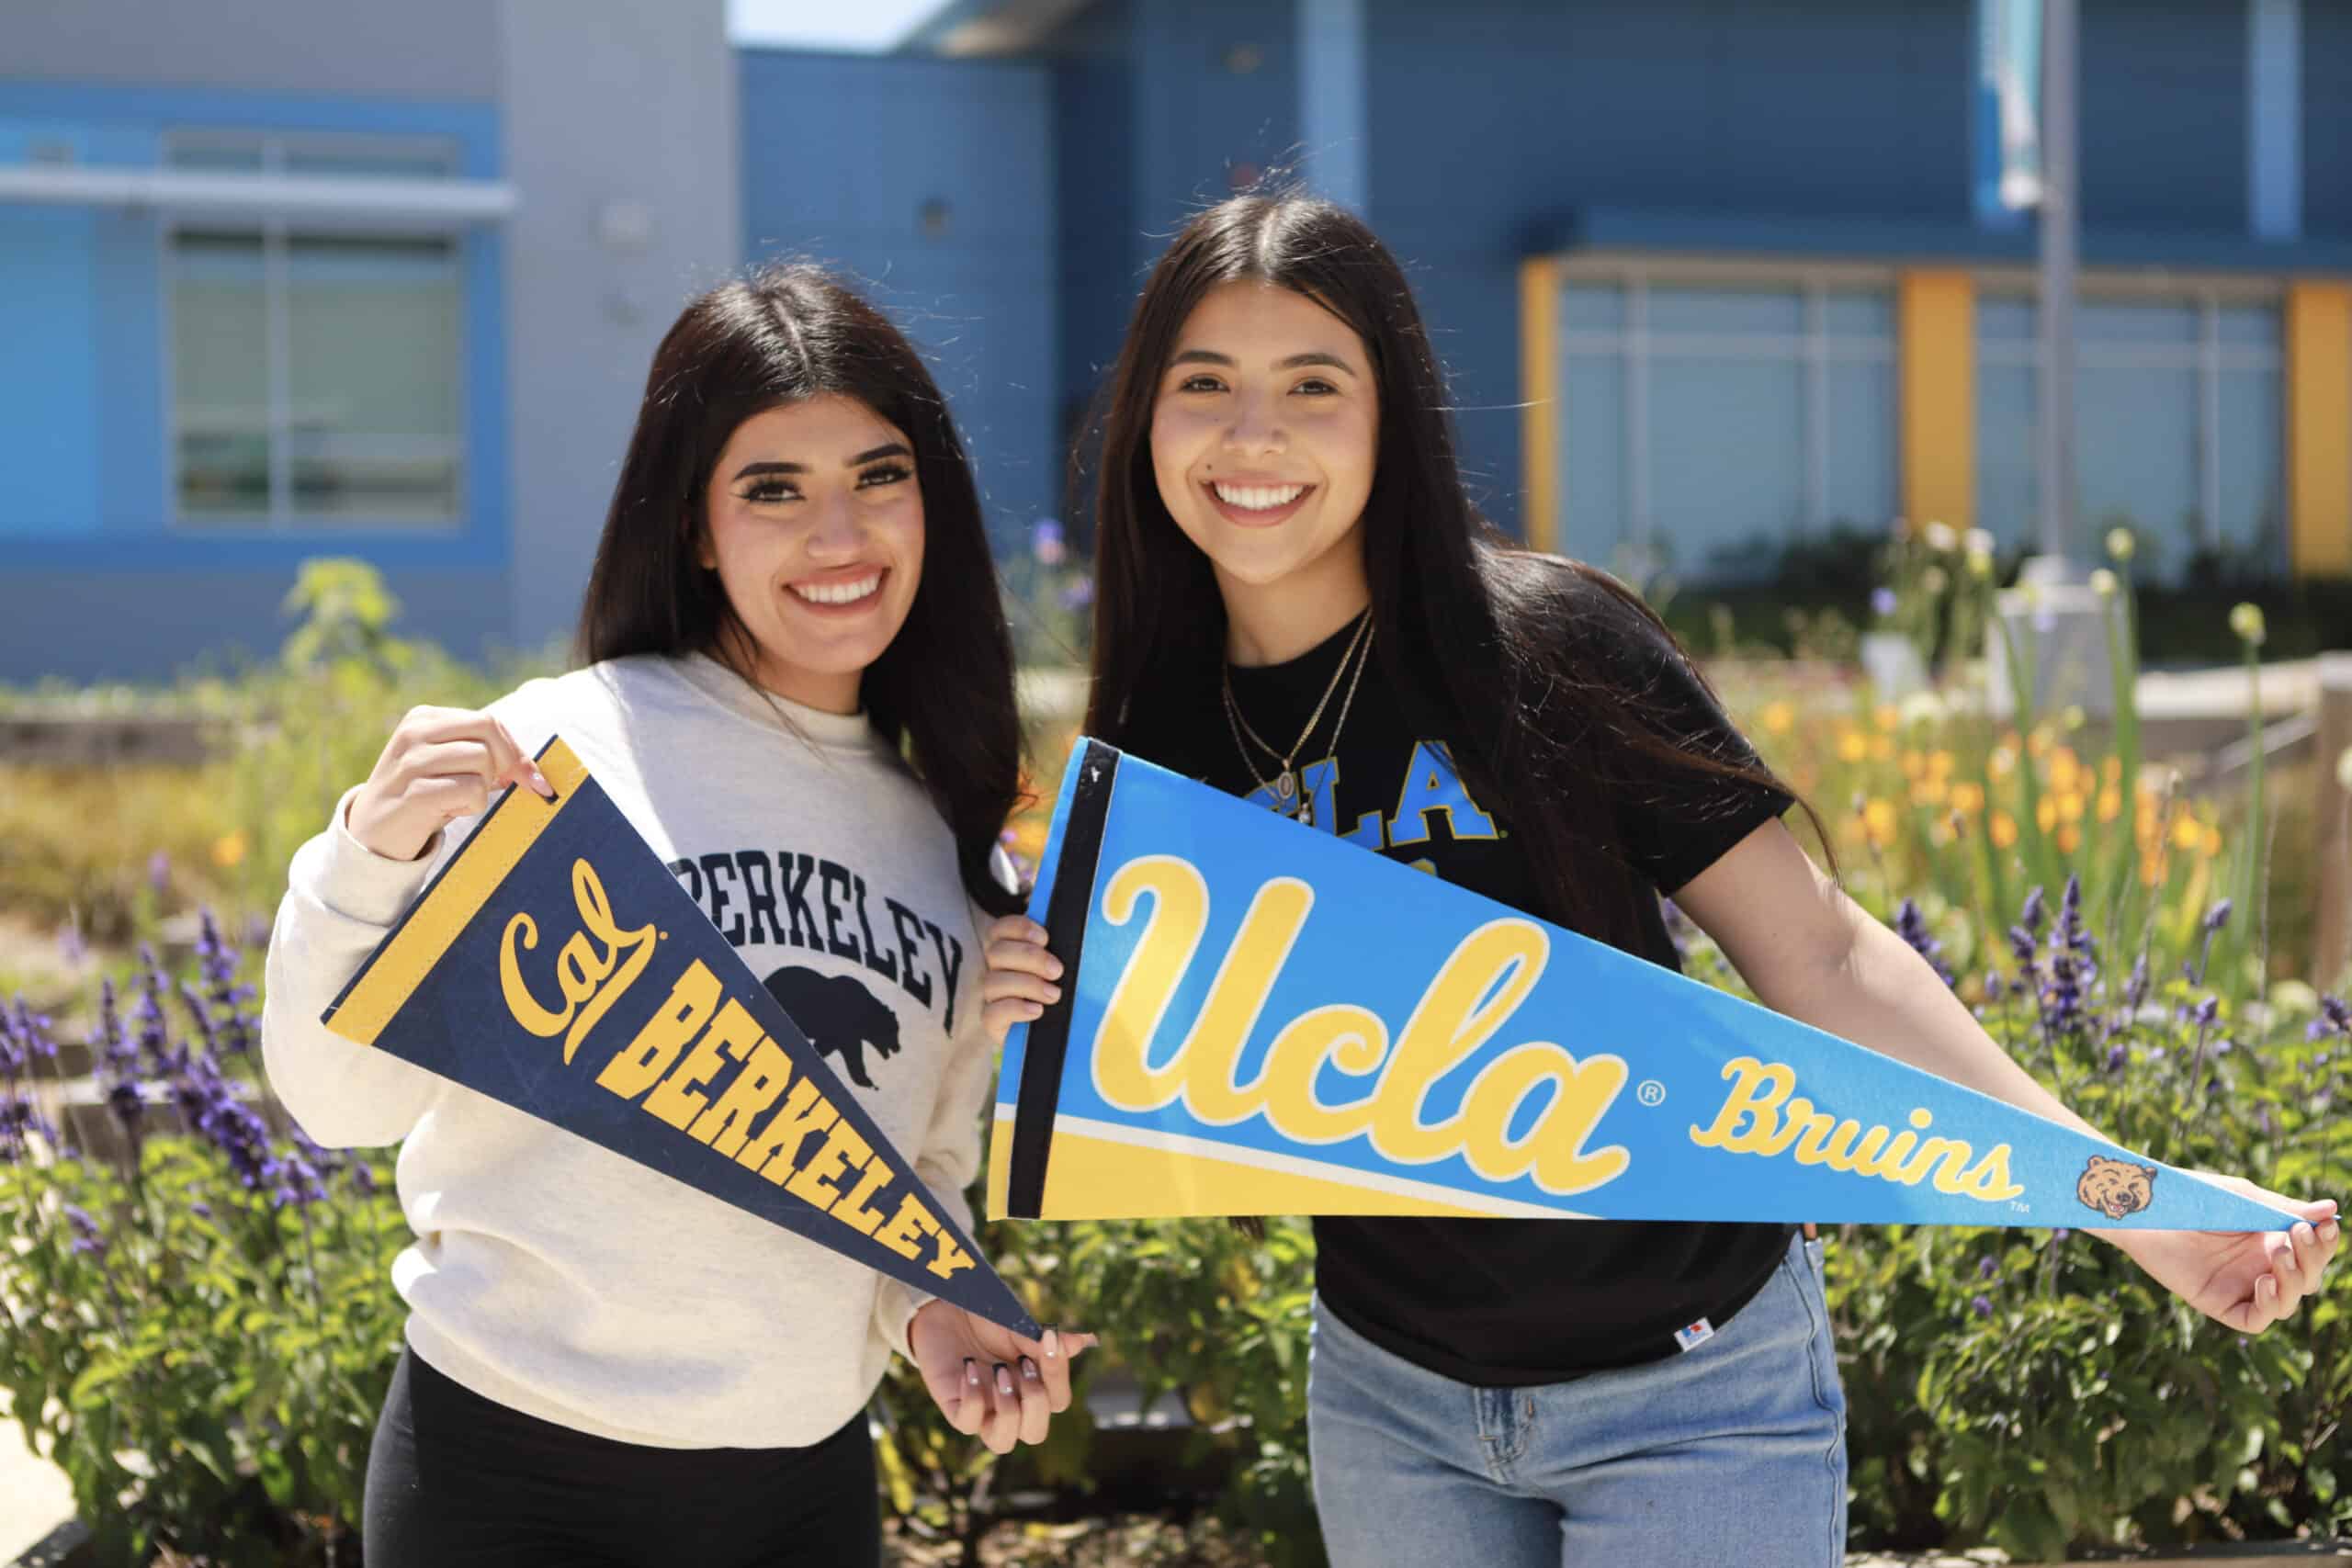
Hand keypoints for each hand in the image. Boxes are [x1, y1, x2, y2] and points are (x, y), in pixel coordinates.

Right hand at [347, 706, 554, 862]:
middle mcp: (414, 732)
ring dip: (481, 788)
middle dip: (504, 762)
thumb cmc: (422, 797)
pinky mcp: (414, 792)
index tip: (529, 779)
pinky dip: (471, 805)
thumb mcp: (449, 766)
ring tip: (455, 800)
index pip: (488, 721)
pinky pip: (472, 790)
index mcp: (423, 719)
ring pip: (482, 760)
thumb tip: (535, 774)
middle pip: (488, 730)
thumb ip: (487, 757)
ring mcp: (411, 761)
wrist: (372, 835)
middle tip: (491, 787)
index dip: (515, 751)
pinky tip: (446, 811)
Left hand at [907, 1299, 1096, 1453]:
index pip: (1058, 1401)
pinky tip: (969, 1366)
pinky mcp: (954, 1407)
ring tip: (998, 1374)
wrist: (948, 1308)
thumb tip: (1085, 1341)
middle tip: (1022, 1365)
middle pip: (1035, 1434)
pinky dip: (972, 1397)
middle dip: (1034, 1403)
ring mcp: (983, 1410)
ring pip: (1001, 1443)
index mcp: (1033, 1388)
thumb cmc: (989, 1320)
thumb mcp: (1019, 1326)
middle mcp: (1011, 1405)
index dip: (1057, 1374)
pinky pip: (967, 1424)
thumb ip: (1045, 1341)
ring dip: (1006, 1411)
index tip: (1047, 1337)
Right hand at [979, 915, 1062, 1047]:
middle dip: (1029, 957)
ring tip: (1054, 995)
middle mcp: (999, 971)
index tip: (1045, 938)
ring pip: (992, 982)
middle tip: (1057, 971)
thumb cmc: (1075, 993)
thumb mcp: (1075, 968)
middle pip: (996, 952)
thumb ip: (1069, 948)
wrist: (1070, 1038)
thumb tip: (1082, 923)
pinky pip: (990, 1014)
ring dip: (1027, 984)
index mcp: (1012, 951)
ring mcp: (994, 998)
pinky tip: (1037, 1011)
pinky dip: (1014, 1009)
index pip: (1000, 929)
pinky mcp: (994, 1024)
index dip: (1018, 928)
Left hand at [2109, 1179, 2337, 1333]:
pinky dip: (2269, 1306)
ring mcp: (2240, 1286)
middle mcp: (2260, 1266)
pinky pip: (2255, 1320)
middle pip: (2307, 1277)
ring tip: (2279, 1253)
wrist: (2146, 1208)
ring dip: (2294, 1281)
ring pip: (2287, 1301)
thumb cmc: (2191, 1197)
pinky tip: (2264, 1282)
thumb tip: (2332, 1211)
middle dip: (2312, 1258)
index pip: (2312, 1251)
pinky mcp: (2218, 1303)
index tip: (2325, 1226)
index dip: (2324, 1243)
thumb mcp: (2243, 1198)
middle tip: (2297, 1234)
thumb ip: (2284, 1209)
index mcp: (2270, 1239)